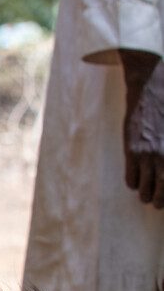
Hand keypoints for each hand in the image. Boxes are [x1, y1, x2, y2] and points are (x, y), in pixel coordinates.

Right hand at [123, 51, 163, 207]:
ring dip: (146, 196)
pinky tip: (137, 181)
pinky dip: (134, 184)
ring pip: (144, 189)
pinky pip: (130, 178)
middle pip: (161, 191)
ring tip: (147, 197)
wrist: (153, 86)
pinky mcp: (132, 150)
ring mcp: (147, 154)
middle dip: (159, 201)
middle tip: (158, 204)